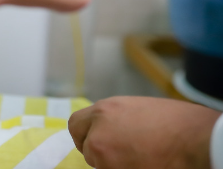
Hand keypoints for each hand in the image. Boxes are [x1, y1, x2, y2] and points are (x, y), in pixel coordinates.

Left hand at [69, 97, 220, 168]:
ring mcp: (105, 156)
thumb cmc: (176, 122)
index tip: (96, 140)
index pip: (75, 124)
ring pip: (99, 165)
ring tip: (138, 158)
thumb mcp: (136, 108)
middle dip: (98, 152)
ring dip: (111, 164)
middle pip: (85, 147)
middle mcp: (98, 132)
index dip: (86, 134)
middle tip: (119, 154)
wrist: (196, 140)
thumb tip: (107, 128)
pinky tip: (142, 165)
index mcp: (103, 110)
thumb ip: (114, 117)